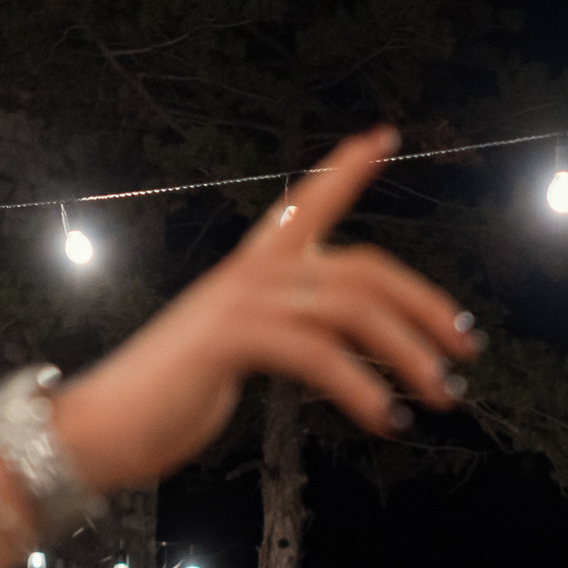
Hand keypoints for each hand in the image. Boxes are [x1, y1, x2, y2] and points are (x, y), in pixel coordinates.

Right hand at [48, 127, 475, 490]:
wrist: (101, 430)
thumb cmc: (165, 401)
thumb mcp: (234, 357)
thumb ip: (280, 340)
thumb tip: (332, 353)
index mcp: (250, 270)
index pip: (308, 203)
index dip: (347, 169)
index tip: (385, 137)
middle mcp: (251, 273)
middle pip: (363, 269)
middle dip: (424, 305)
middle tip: (465, 346)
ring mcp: (241, 300)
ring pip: (352, 309)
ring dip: (409, 355)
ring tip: (441, 394)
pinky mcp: (233, 337)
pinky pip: (320, 355)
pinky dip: (363, 389)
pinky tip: (386, 420)